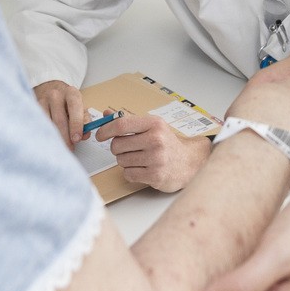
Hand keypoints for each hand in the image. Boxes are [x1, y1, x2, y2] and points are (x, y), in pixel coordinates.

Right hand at [33, 79, 85, 148]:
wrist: (48, 90)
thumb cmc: (66, 102)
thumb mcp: (79, 107)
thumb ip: (84, 120)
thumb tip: (85, 135)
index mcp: (71, 93)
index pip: (74, 107)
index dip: (76, 124)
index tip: (77, 138)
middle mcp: (55, 95)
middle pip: (60, 119)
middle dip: (65, 137)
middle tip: (69, 148)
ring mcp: (42, 101)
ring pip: (48, 124)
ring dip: (55, 138)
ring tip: (60, 148)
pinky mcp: (33, 109)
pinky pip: (39, 125)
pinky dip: (45, 135)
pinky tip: (49, 142)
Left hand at [95, 114, 211, 191]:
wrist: (189, 162)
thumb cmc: (167, 143)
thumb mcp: (151, 126)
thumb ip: (128, 121)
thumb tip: (106, 115)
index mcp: (154, 124)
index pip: (121, 125)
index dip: (105, 130)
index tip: (100, 135)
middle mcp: (156, 140)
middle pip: (117, 144)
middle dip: (118, 148)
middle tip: (128, 149)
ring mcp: (156, 159)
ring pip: (121, 160)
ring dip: (125, 161)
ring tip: (139, 159)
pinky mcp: (155, 176)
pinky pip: (128, 174)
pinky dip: (131, 172)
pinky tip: (143, 168)